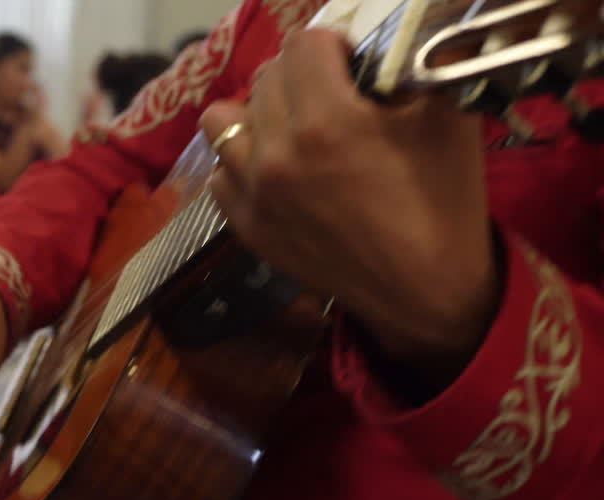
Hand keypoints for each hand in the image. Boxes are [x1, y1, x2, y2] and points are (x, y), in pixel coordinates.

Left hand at [200, 29, 499, 381]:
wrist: (424, 290)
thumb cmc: (443, 199)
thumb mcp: (446, 116)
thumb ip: (404, 66)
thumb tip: (376, 46)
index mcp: (326, 120)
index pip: (303, 44)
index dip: (333, 45)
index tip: (351, 65)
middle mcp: (275, 152)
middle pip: (267, 77)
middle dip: (300, 77)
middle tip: (330, 97)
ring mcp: (252, 192)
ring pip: (223, 120)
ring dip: (258, 114)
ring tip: (291, 129)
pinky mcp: (243, 225)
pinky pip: (220, 172)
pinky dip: (243, 163)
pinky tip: (277, 171)